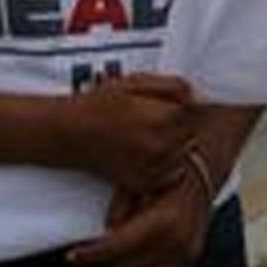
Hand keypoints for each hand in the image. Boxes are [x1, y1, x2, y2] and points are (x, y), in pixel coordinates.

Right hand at [60, 73, 198, 194]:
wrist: (68, 133)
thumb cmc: (101, 104)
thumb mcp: (137, 82)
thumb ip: (174, 87)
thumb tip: (198, 97)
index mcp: (165, 118)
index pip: (195, 112)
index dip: (181, 106)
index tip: (164, 105)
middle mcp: (164, 146)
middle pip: (191, 134)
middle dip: (179, 126)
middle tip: (151, 120)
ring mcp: (155, 168)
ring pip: (183, 155)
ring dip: (173, 146)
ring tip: (144, 135)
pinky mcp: (145, 183)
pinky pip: (169, 174)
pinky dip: (163, 165)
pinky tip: (142, 152)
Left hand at [66, 173, 212, 266]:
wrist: (200, 173)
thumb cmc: (164, 173)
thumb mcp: (137, 182)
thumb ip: (120, 208)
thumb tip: (106, 231)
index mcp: (165, 220)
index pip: (119, 245)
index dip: (92, 253)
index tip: (73, 256)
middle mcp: (178, 239)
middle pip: (125, 265)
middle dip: (111, 253)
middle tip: (110, 233)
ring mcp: (186, 251)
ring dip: (126, 259)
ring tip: (132, 231)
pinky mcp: (189, 257)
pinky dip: (142, 261)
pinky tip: (144, 239)